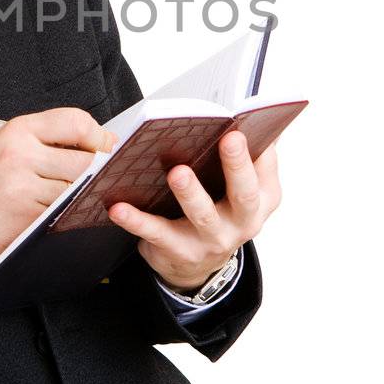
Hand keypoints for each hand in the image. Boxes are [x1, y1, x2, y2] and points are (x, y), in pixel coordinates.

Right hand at [0, 108, 116, 287]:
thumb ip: (37, 146)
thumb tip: (88, 148)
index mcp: (15, 130)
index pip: (76, 121)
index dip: (99, 137)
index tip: (106, 149)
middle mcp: (20, 151)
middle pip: (87, 156)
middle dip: (101, 171)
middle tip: (105, 181)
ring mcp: (23, 182)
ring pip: (81, 186)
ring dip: (88, 196)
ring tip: (83, 201)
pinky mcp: (26, 212)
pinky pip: (66, 210)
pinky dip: (72, 215)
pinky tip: (65, 217)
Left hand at [107, 131, 280, 292]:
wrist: (196, 267)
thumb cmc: (218, 211)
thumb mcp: (240, 188)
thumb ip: (248, 155)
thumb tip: (251, 116)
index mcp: (262, 199)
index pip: (265, 171)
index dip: (259, 150)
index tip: (247, 125)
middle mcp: (243, 222)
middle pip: (244, 194)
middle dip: (236, 166)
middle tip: (227, 139)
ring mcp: (213, 240)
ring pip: (202, 215)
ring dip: (190, 192)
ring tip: (177, 172)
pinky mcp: (181, 252)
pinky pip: (157, 233)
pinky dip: (137, 220)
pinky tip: (119, 207)